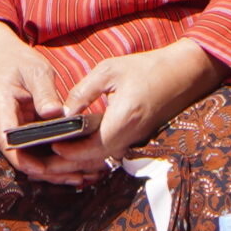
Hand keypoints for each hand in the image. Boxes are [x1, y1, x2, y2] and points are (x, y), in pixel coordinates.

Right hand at [0, 22, 67, 177]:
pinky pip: (31, 151)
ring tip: (82, 177)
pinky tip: (74, 166)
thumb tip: (55, 113)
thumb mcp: (35, 70)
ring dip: (51, 170)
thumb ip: (44, 92)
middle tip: (77, 177)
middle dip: (46, 171)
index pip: (7, 140)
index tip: (45, 169)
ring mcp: (6, 131)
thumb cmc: (17, 62)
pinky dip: (50, 159)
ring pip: (26, 157)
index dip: (24, 158)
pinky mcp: (16, 133)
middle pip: (18, 156)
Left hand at [39, 41, 224, 185]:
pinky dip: (94, 155)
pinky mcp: (139, 138)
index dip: (71, 151)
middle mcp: (132, 135)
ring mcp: (137, 139)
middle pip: (97, 159)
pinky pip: (113, 152)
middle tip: (46, 160)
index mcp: (124, 118)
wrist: (183, 73)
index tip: (52, 146)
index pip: (94, 147)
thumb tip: (62, 112)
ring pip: (105, 159)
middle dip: (71, 163)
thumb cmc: (146, 67)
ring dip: (81, 161)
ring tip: (56, 157)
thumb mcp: (109, 70)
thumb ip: (83, 92)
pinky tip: (77, 149)